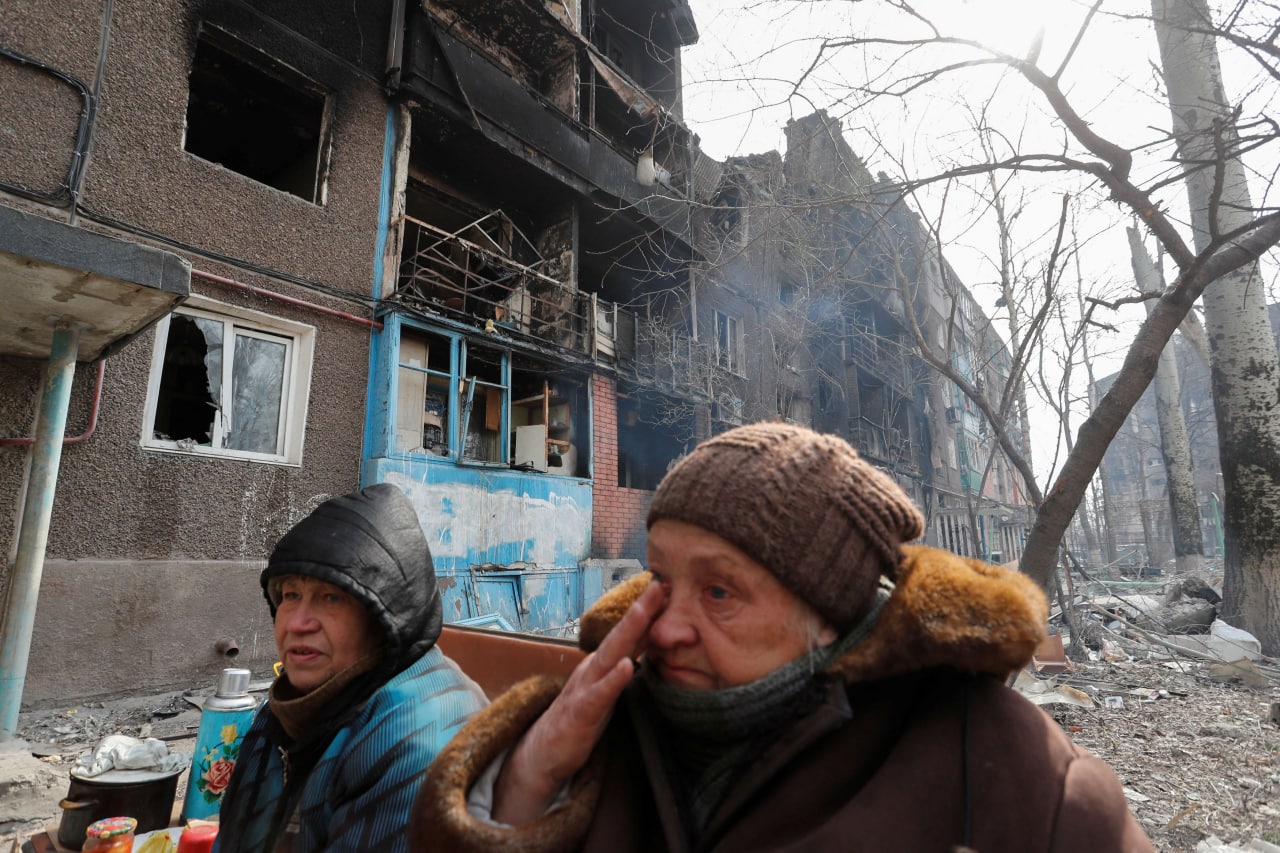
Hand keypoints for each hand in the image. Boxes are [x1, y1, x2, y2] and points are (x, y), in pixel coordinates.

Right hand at [492, 581, 664, 823]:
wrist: (543, 753)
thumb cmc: (582, 719)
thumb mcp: (608, 691)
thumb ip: (626, 669)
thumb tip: (653, 650)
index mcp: (603, 665)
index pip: (630, 635)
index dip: (649, 612)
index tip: (670, 589)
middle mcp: (594, 669)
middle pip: (620, 635)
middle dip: (641, 609)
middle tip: (660, 584)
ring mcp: (585, 687)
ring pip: (610, 655)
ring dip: (627, 631)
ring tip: (644, 610)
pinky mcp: (581, 712)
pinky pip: (600, 694)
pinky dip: (614, 679)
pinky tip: (628, 666)